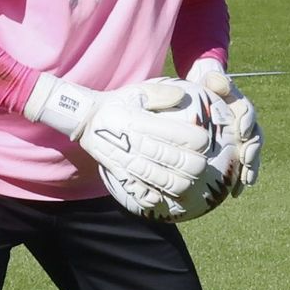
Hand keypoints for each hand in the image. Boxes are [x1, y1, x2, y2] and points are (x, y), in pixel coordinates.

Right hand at [24, 73, 210, 205]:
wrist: (85, 120)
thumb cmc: (115, 104)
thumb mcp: (136, 91)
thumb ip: (160, 93)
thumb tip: (182, 95)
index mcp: (143, 123)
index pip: (179, 135)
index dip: (197, 140)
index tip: (204, 140)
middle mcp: (137, 144)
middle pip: (176, 161)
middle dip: (195, 165)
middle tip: (202, 164)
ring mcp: (129, 162)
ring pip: (163, 180)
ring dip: (181, 184)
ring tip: (190, 182)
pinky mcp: (121, 174)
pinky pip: (139, 191)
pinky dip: (153, 198)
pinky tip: (163, 197)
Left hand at [188, 58, 261, 194]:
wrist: (207, 96)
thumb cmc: (207, 87)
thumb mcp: (210, 79)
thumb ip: (216, 79)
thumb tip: (216, 80)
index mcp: (242, 107)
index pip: (248, 113)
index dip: (247, 122)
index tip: (242, 132)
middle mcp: (246, 124)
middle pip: (255, 139)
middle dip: (253, 151)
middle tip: (247, 160)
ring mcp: (243, 140)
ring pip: (251, 156)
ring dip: (251, 169)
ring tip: (246, 182)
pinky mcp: (237, 152)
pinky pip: (242, 167)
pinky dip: (240, 180)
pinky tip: (235, 193)